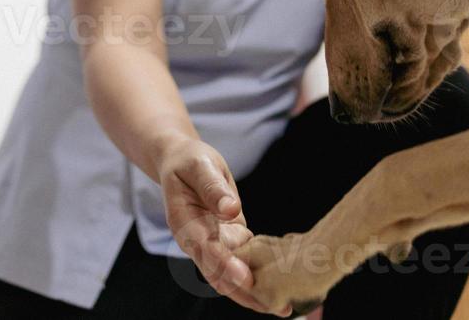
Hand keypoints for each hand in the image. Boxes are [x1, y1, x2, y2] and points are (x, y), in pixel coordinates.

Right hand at [156, 136, 288, 314]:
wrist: (182, 163)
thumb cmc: (188, 162)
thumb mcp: (199, 166)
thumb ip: (213, 188)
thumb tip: (231, 209)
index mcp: (185, 224)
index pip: (207, 251)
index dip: (226, 266)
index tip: (247, 279)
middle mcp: (198, 242)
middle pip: (220, 276)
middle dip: (247, 294)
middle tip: (277, 307)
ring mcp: (214, 244)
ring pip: (233, 277)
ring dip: (256, 293)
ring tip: (286, 307)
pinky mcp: (229, 241)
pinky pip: (245, 263)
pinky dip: (261, 275)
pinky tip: (284, 285)